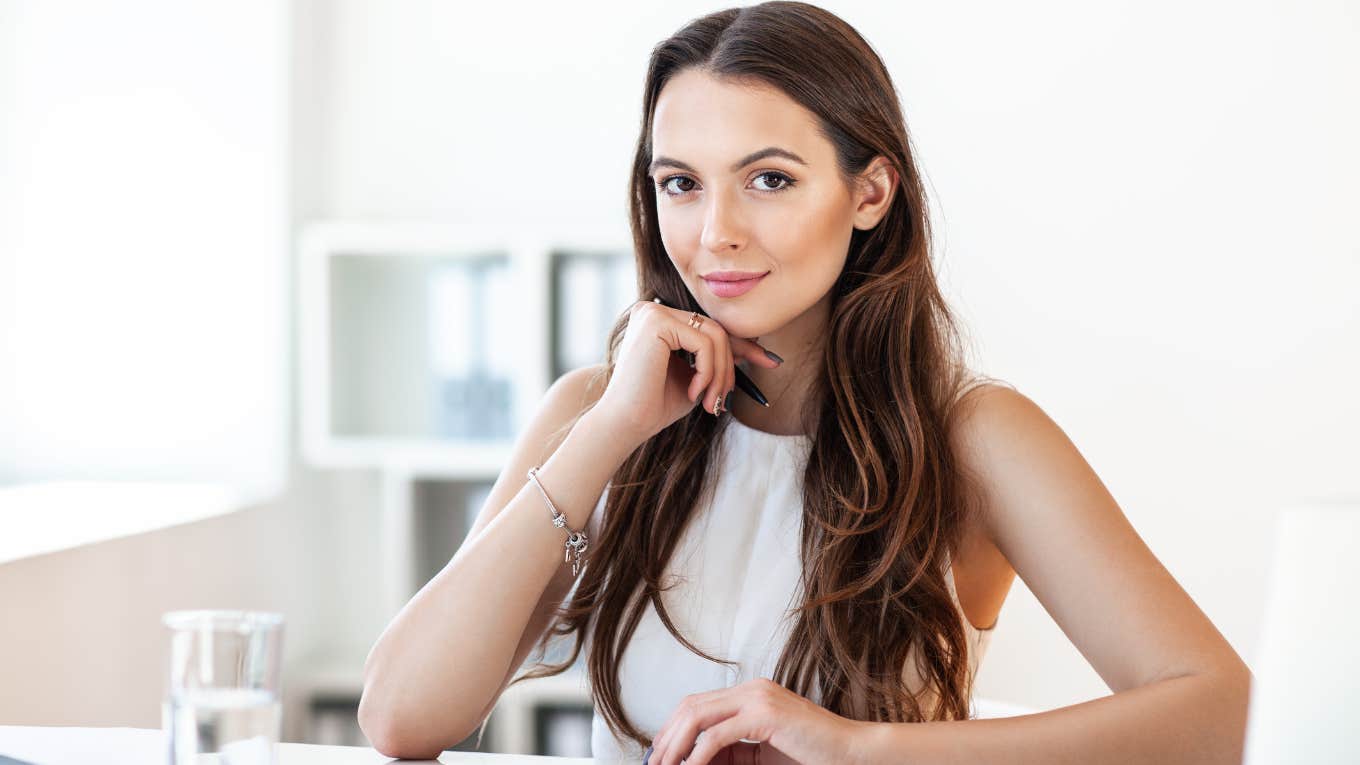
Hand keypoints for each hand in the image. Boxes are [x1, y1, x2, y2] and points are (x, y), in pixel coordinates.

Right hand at [592, 299, 780, 446]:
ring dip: (720, 373)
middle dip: (729, 367)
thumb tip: (755, 347)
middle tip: (722, 401)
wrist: (625, 424)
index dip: (742, 346)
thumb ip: (716, 358)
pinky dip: (707, 371)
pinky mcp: (655, 321)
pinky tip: (693, 392)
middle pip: (715, 329)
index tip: (771, 362)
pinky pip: (703, 342)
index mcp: (659, 320)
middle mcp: (653, 309)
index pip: (709, 328)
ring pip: (714, 335)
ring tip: (709, 401)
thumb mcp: (695, 378)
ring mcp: (652, 312)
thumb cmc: (655, 406)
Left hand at [644, 678, 866, 764]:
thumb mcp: (762, 753)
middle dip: (667, 737)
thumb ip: (733, 752)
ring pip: (699, 716)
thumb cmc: (811, 755)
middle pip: (692, 706)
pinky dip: (698, 755)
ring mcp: (758, 698)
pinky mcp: (766, 715)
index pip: (698, 704)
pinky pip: (718, 736)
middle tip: (654, 763)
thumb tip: (695, 760)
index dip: (672, 728)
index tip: (660, 754)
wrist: (852, 753)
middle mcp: (752, 689)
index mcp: (751, 693)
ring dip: (676, 745)